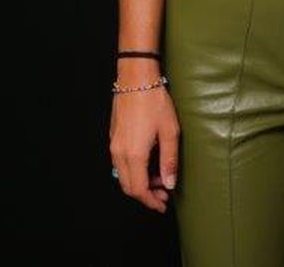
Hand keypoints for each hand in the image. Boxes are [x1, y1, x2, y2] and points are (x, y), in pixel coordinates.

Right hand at [108, 79, 178, 213]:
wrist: (135, 78)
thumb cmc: (154, 101)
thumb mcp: (169, 132)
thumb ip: (169, 161)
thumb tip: (169, 183)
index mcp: (134, 154)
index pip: (138, 190)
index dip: (150, 201)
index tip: (162, 205)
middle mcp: (119, 152)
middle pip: (128, 186)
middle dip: (146, 194)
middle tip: (164, 193)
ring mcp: (114, 144)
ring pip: (123, 175)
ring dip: (139, 181)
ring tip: (159, 176)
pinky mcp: (113, 136)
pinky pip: (120, 162)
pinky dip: (133, 170)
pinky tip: (148, 162)